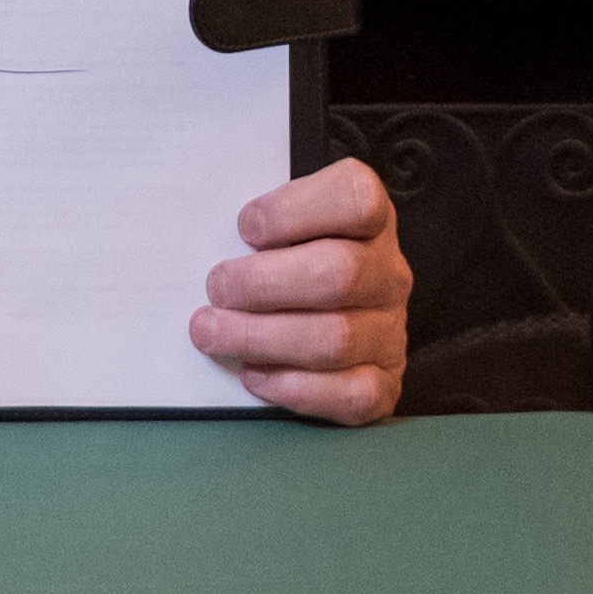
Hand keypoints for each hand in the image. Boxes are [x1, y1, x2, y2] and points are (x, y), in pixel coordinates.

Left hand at [194, 158, 410, 424]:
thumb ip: (258, 228)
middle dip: (264, 283)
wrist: (333, 319)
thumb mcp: (283, 229)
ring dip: (260, 337)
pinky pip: (349, 394)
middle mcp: (388, 272)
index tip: (246, 226)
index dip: (297, 210)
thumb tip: (203, 240)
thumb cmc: (293, 264)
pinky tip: (254, 374)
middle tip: (216, 288)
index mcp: (370, 220)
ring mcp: (389, 329)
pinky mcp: (384, 381)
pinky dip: (294, 387)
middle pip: (340, 273)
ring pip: (335, 338)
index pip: (356, 199)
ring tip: (211, 332)